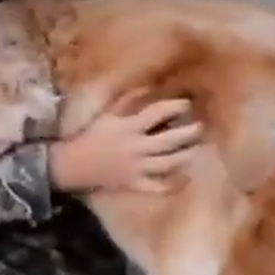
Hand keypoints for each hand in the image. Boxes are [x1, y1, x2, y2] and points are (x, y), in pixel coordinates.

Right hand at [49, 94, 201, 193]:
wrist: (74, 164)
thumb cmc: (92, 136)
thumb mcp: (108, 114)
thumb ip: (128, 100)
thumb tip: (150, 87)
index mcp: (128, 128)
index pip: (156, 114)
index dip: (174, 107)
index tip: (187, 103)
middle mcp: (135, 148)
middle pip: (168, 141)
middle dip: (188, 133)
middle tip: (200, 127)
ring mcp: (136, 168)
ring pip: (167, 163)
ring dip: (185, 155)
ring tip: (197, 148)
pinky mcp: (135, 184)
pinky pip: (158, 187)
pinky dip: (173, 184)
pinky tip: (186, 178)